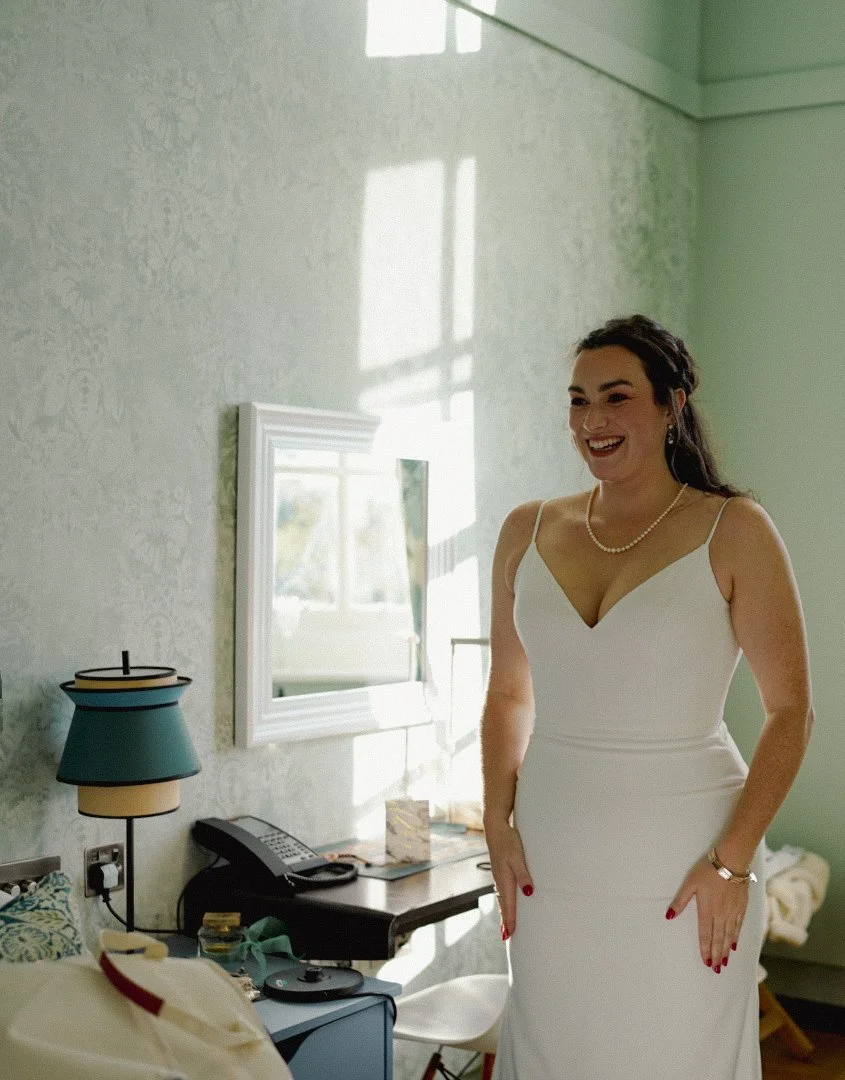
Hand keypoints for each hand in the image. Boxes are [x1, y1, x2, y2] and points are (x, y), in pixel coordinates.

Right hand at [485, 821, 533, 939]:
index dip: (509, 920)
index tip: (509, 935)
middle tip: (506, 937)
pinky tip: (506, 902)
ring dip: (504, 912)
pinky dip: (503, 901)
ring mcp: (498, 876)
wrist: (495, 828)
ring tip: (506, 925)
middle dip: (505, 921)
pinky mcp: (500, 871)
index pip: (507, 905)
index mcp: (504, 879)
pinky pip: (501, 891)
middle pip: (502, 905)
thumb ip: (523, 875)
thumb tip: (528, 893)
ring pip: (501, 899)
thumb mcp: (518, 857)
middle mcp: (500, 880)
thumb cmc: (508, 841)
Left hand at [666, 855, 748, 971]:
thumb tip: (668, 916)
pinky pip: (739, 926)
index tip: (706, 962)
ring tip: (725, 962)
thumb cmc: (707, 871)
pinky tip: (734, 945)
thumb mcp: (689, 884)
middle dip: (716, 955)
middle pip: (718, 938)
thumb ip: (680, 901)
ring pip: (729, 935)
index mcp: (707, 910)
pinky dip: (736, 937)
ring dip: (726, 950)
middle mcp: (721, 915)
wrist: (731, 862)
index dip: (705, 949)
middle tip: (716, 969)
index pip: (705, 934)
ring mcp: (732, 912)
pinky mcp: (741, 907)